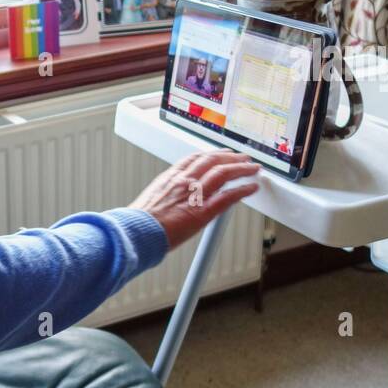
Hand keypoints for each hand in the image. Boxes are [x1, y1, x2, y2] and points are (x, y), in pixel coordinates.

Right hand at [129, 151, 261, 249]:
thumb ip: (164, 195)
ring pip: (223, 173)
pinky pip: (228, 196)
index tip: (219, 154)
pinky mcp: (203, 211)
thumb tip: (168, 200)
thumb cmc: (138, 223)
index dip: (210, 154)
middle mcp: (183, 182)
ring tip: (252, 168)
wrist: (135, 233)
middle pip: (212, 160)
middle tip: (242, 157)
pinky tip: (251, 188)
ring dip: (241, 168)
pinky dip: (242, 190)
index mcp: (169, 178)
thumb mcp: (150, 201)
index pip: (194, 158)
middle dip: (230, 157)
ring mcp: (194, 195)